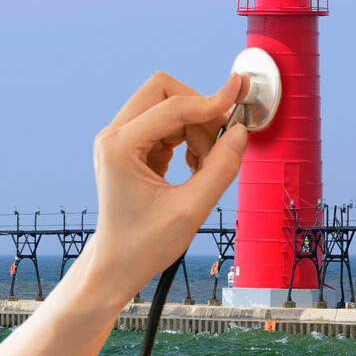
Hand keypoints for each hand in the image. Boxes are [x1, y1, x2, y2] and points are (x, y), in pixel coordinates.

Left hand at [86, 71, 248, 305]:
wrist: (117, 264)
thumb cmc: (145, 244)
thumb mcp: (190, 210)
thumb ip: (220, 169)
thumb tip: (241, 132)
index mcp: (119, 146)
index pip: (171, 105)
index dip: (210, 101)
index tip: (240, 93)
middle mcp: (114, 135)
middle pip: (162, 91)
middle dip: (199, 110)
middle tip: (223, 140)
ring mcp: (120, 139)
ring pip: (167, 108)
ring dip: (196, 129)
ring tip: (206, 168)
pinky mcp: (130, 147)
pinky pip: (165, 125)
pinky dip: (188, 140)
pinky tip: (195, 169)